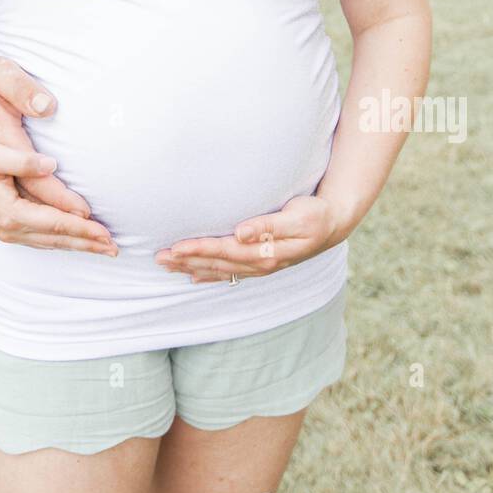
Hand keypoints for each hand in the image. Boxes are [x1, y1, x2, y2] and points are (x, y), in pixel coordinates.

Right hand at [0, 53, 118, 252]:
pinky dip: (59, 241)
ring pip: (48, 243)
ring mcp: (5, 230)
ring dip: (75, 245)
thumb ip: (25, 161)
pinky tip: (71, 239)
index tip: (107, 234)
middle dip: (87, 244)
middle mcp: (9, 228)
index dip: (84, 229)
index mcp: (10, 212)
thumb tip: (53, 166)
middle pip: (57, 239)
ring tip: (100, 247)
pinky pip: (38, 239)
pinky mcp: (4, 227)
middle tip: (115, 249)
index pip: (56, 224)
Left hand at [153, 194, 347, 282]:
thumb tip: (242, 231)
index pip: (224, 251)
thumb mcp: (297, 217)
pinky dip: (209, 275)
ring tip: (167, 265)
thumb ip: (269, 225)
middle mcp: (259, 263)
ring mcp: (259, 266)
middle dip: (187, 261)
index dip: (199, 249)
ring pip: (219, 270)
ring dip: (192, 267)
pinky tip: (194, 277)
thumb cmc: (315, 215)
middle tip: (159, 258)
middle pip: (216, 264)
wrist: (333, 224)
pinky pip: (229, 273)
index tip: (176, 247)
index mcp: (265, 252)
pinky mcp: (260, 263)